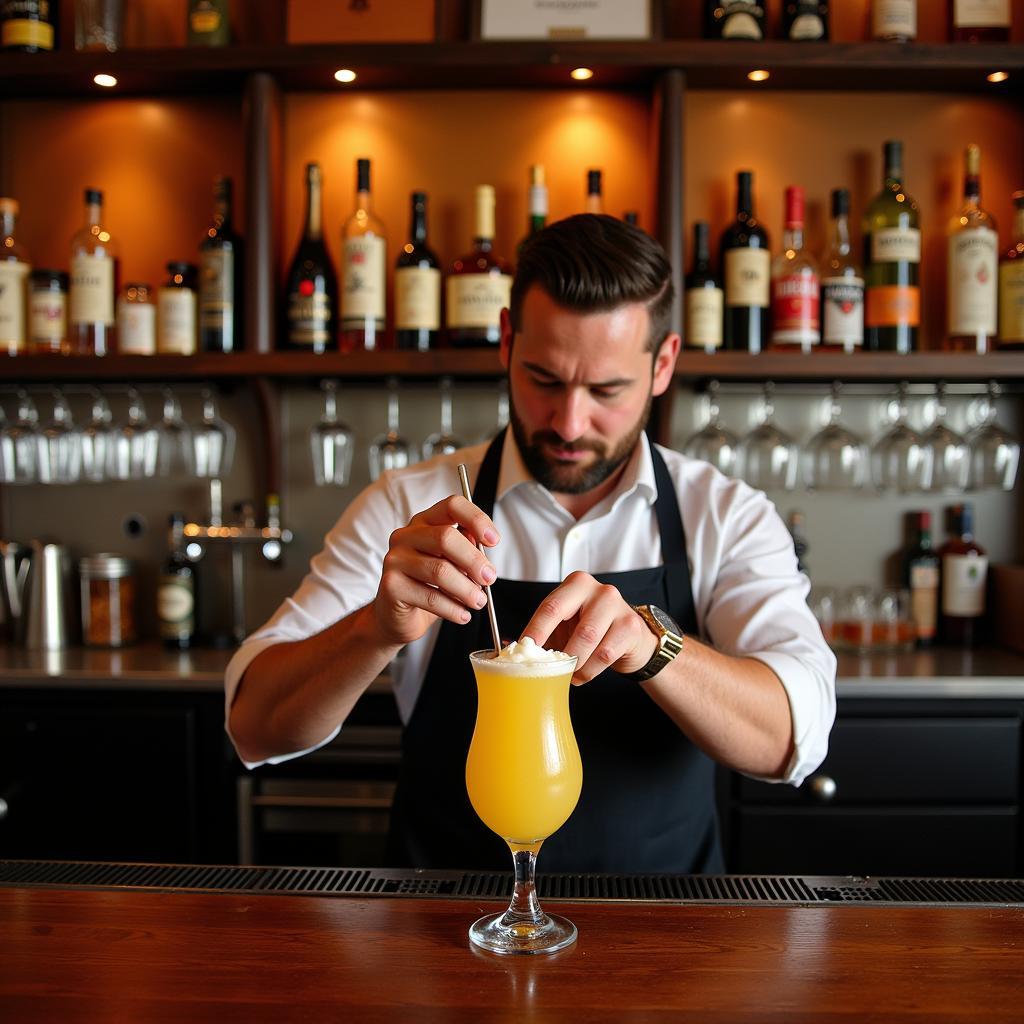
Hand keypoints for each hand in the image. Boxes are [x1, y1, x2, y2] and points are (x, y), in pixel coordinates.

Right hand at [371, 495, 499, 647]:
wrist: (399, 616)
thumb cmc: (430, 586)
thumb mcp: (454, 565)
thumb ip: (467, 551)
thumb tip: (482, 548)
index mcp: (424, 522)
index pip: (452, 506)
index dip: (477, 519)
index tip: (493, 541)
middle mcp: (406, 535)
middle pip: (446, 538)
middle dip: (474, 560)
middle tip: (490, 579)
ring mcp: (395, 559)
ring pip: (439, 570)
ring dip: (466, 589)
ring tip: (479, 601)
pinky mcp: (390, 585)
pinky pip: (429, 597)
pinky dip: (453, 609)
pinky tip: (463, 614)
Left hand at [519, 571, 657, 683]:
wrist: (629, 637)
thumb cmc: (590, 629)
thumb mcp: (565, 625)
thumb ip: (542, 632)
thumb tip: (509, 648)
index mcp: (576, 584)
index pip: (551, 607)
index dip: (536, 630)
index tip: (524, 649)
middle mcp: (599, 590)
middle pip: (576, 628)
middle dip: (562, 655)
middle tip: (549, 669)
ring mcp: (618, 607)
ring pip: (591, 642)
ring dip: (576, 665)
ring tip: (567, 675)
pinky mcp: (631, 627)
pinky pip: (606, 654)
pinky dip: (590, 670)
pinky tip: (583, 674)